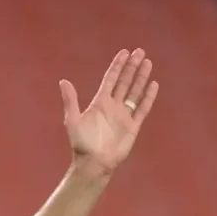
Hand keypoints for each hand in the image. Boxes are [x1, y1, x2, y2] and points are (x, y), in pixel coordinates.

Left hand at [60, 49, 157, 174]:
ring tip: (147, 62)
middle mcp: (113, 106)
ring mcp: (124, 115)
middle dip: (132, 67)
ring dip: (141, 77)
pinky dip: (148, 97)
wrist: (94, 163)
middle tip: (139, 51)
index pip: (110, 79)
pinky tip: (153, 84)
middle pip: (125, 82)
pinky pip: (142, 108)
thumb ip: (70, 101)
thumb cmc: (81, 144)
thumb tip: (63, 81)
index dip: (117, 66)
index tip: (124, 52)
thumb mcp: (72, 120)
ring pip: (135, 92)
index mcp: (99, 103)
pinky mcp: (133, 126)